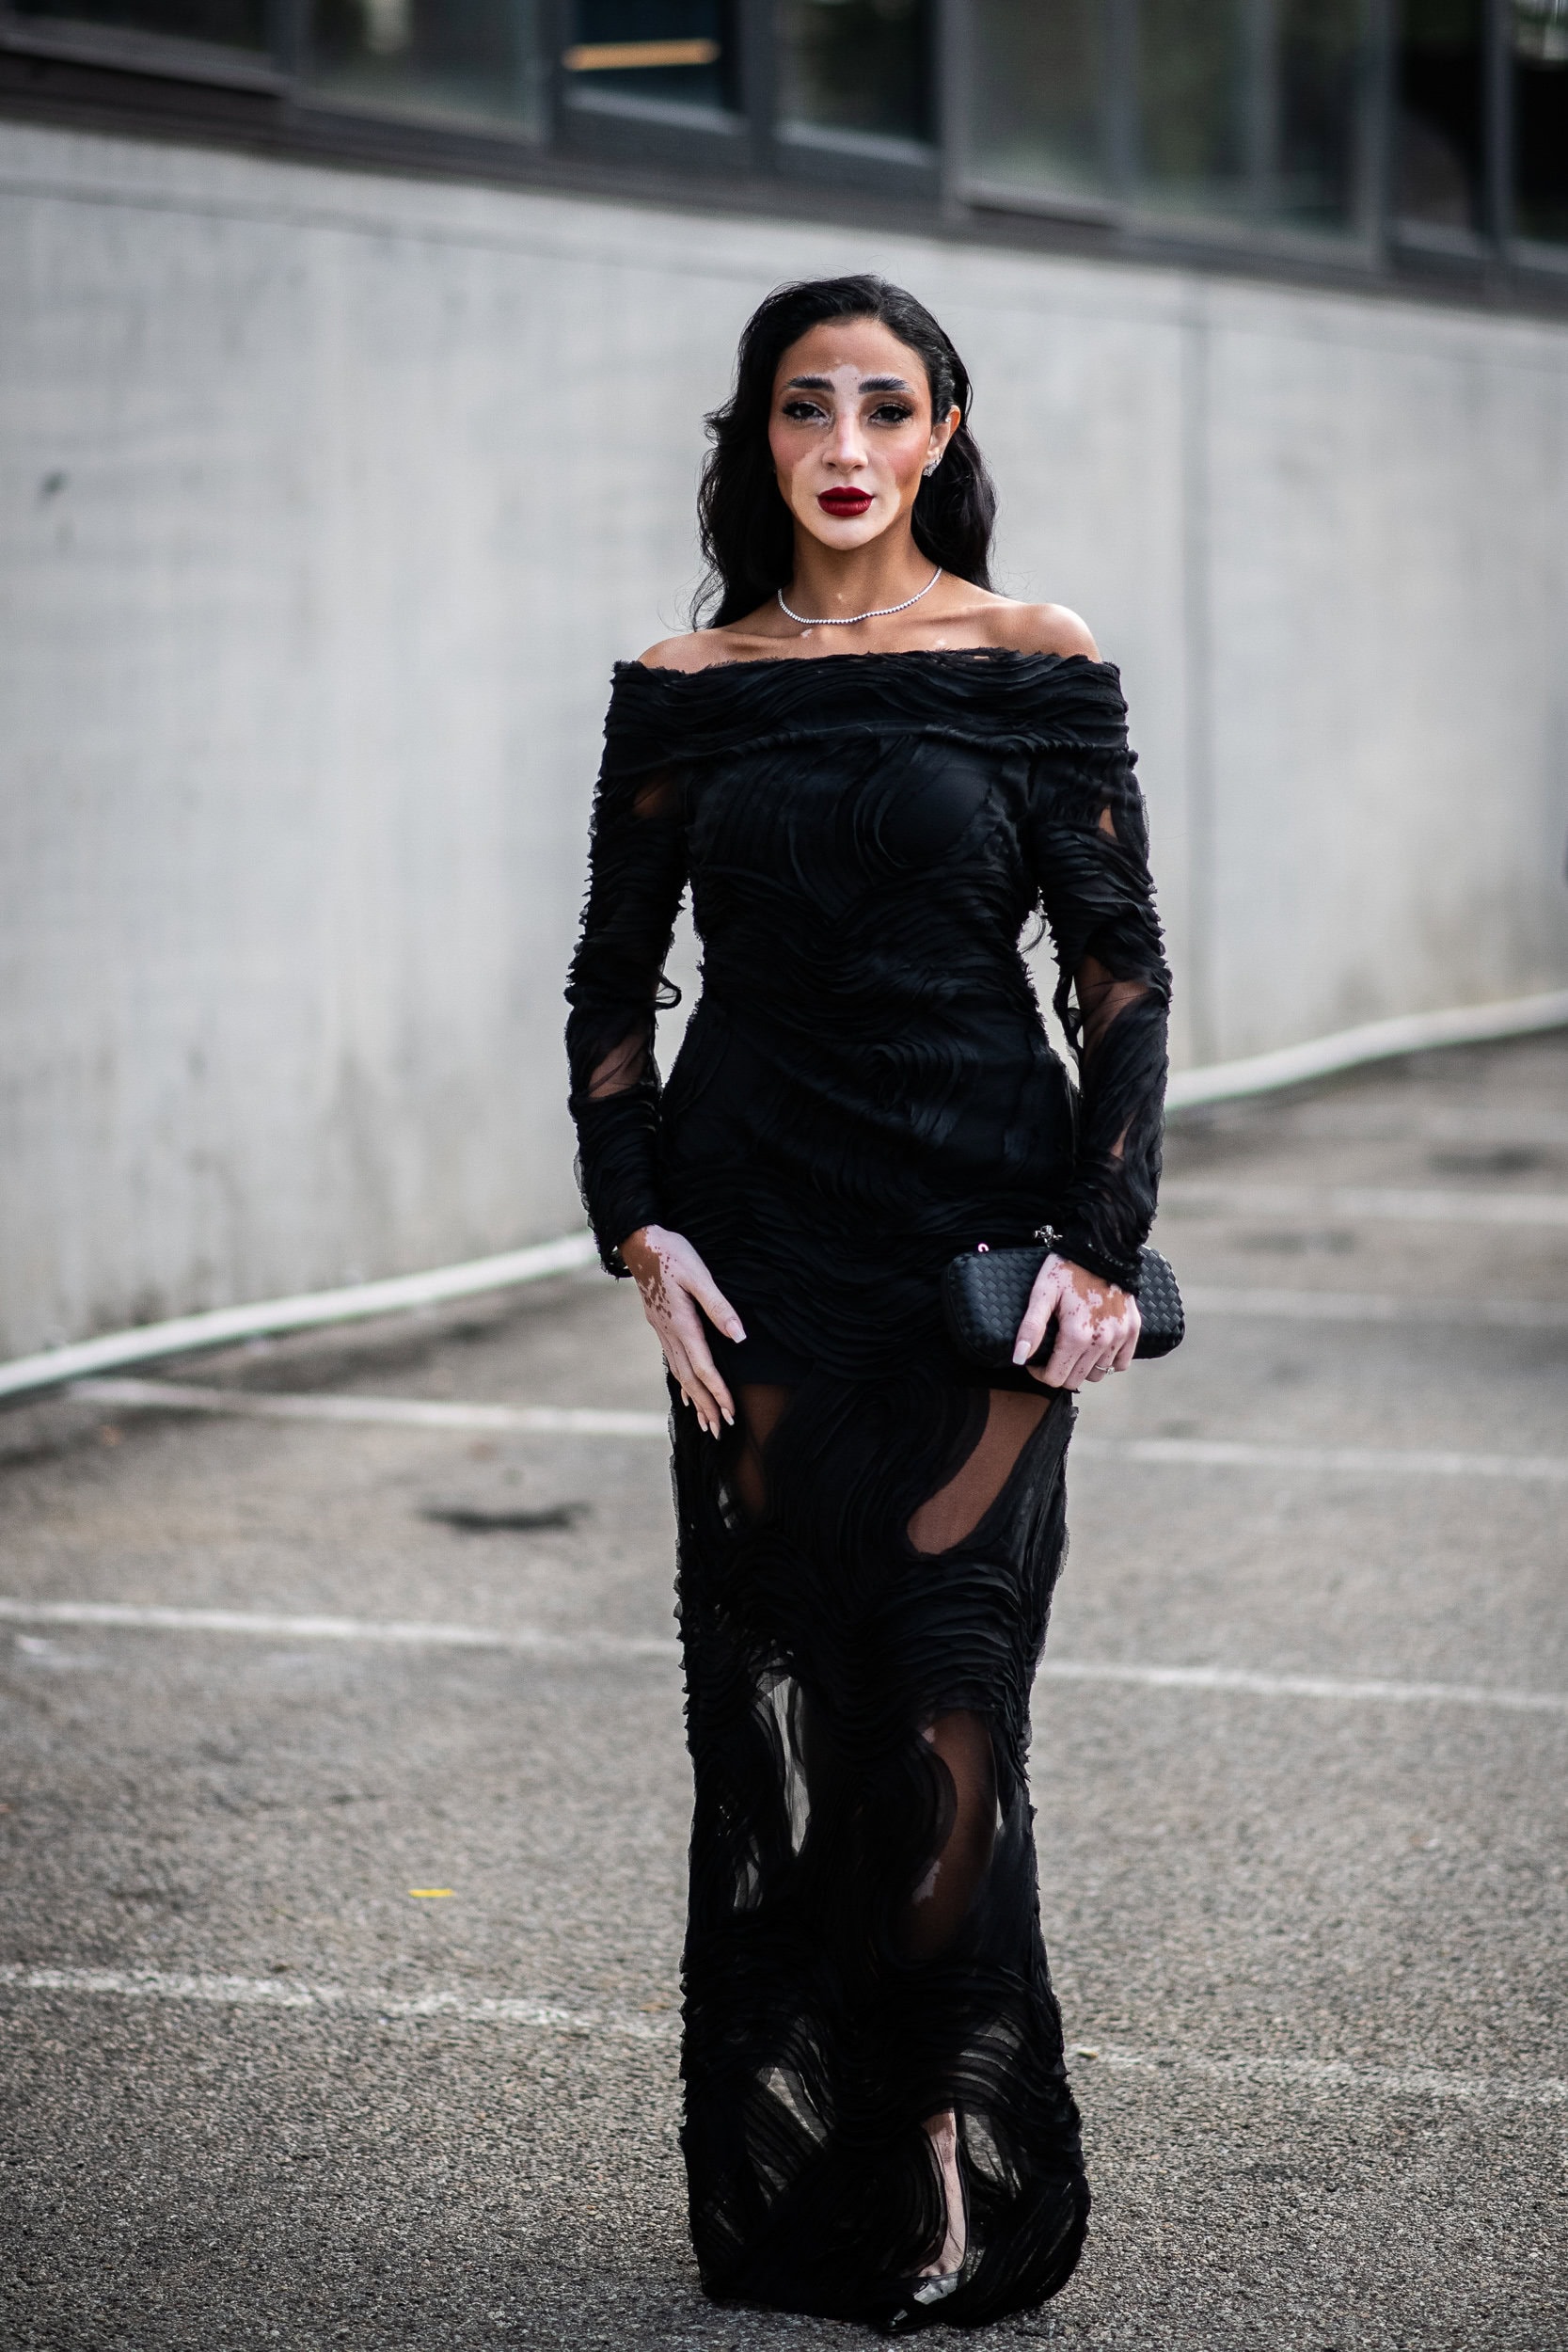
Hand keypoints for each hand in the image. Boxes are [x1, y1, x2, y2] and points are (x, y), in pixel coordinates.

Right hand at [621, 1225, 744, 1438]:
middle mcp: (669, 1333)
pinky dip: (681, 1381)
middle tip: (718, 1431)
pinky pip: (672, 1360)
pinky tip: (685, 1392)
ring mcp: (662, 1330)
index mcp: (682, 1323)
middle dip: (705, 1406)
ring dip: (693, 1399)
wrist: (640, 1241)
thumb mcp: (700, 1275)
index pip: (703, 1368)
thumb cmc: (673, 1253)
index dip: (718, 1392)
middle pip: (689, 1379)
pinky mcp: (660, 1324)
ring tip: (704, 1422)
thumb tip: (740, 1337)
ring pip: (679, 1373)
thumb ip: (719, 1307)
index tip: (730, 1414)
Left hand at [1011, 1252, 1139, 1390]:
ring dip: (1084, 1366)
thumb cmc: (1067, 1269)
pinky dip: (1109, 1360)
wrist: (1101, 1249)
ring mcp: (1120, 1337)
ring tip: (1074, 1345)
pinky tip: (1096, 1345)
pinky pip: (1121, 1363)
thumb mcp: (1042, 1294)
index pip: (1055, 1378)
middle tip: (1053, 1351)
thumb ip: (1031, 1328)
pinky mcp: (1133, 1330)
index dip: (1040, 1372)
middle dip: (1060, 1371)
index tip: (1036, 1358)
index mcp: (1077, 1336)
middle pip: (1076, 1380)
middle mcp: (1102, 1342)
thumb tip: (1019, 1359)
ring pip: (1098, 1373)